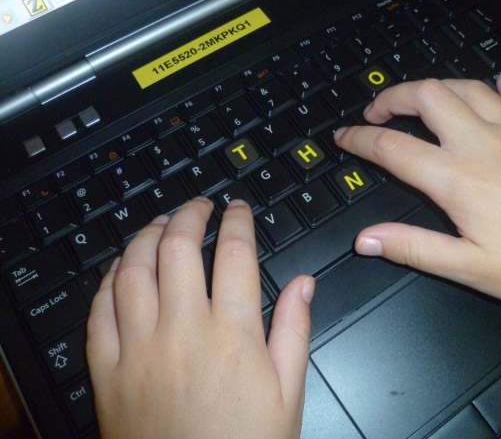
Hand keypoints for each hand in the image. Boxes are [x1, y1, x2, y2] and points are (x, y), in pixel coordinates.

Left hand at [87, 198, 314, 438]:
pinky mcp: (108, 370)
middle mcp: (183, 331)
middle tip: (200, 206)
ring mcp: (139, 348)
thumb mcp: (288, 393)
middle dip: (190, 214)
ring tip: (160, 223)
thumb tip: (304, 284)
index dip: (238, 221)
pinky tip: (122, 268)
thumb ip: (294, 331)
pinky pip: (99, 309)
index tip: (239, 209)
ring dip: (146, 235)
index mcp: (233, 334)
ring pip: (133, 269)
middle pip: (178, 247)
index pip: (235, 253)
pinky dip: (110, 279)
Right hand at [335, 75, 500, 331]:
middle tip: (378, 110)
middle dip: (394, 96)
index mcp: (460, 180)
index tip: (345, 138)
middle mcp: (486, 145)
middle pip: (429, 97)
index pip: (393, 147)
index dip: (360, 139)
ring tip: (422, 98)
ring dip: (438, 86)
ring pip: (469, 87)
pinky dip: (499, 87)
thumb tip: (367, 240)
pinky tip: (496, 85)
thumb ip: (413, 248)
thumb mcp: (471, 268)